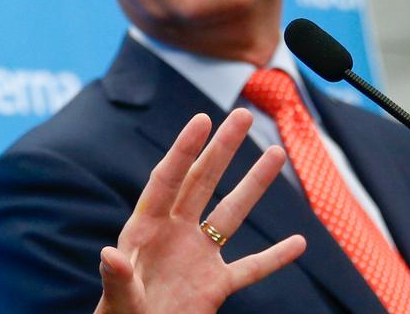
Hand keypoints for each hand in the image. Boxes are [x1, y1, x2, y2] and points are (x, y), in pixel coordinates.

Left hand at [94, 108, 306, 313]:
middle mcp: (175, 233)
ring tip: (275, 153)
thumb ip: (117, 277)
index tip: (202, 120)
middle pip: (202, 182)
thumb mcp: (118, 297)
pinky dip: (275, 257)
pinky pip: (251, 267)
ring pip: (231, 214)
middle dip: (222, 149)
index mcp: (146, 229)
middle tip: (242, 115)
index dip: (184, 150)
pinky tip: (298, 242)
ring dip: (253, 186)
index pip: (167, 180)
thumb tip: (110, 255)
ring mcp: (199, 256)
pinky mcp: (216, 285)